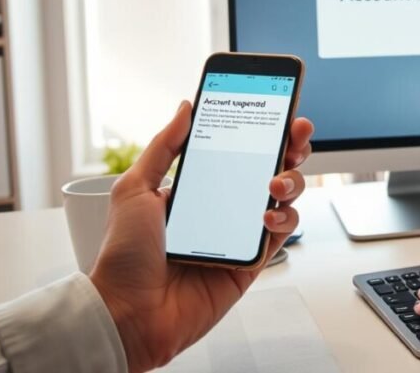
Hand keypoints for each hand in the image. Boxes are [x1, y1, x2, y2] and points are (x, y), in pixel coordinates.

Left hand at [89, 101, 313, 372]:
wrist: (129, 312)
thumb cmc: (124, 256)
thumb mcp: (134, 188)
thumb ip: (164, 146)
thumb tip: (186, 107)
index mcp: (198, 187)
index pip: (238, 150)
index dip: (262, 130)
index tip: (278, 111)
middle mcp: (223, 207)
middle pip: (271, 168)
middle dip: (289, 147)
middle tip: (295, 136)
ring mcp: (239, 233)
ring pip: (284, 198)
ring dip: (291, 181)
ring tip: (275, 182)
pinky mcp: (251, 262)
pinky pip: (280, 235)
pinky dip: (283, 219)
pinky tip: (267, 216)